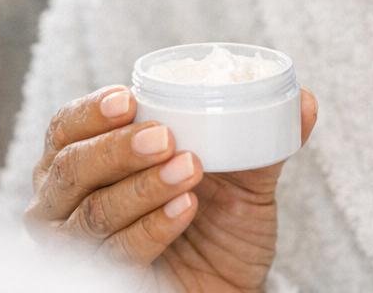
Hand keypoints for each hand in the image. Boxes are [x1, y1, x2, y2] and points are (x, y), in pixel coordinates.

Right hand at [24, 85, 317, 291]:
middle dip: (117, 149)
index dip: (90, 112)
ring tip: (190, 170)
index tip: (128, 99)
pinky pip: (116, 253)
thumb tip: (305, 100)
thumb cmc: (221, 227)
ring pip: (93, 212)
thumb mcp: (243, 179)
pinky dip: (152, 228)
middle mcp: (68, 201)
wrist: (227, 291)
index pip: (67, 128)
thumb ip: (266, 138)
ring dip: (143, 187)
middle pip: (70, 168)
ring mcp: (79, 245)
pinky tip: (184, 208)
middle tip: (165, 138)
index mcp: (89, 159)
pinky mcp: (101, 281)